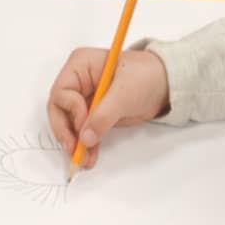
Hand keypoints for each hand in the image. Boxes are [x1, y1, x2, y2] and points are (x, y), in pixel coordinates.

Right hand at [47, 45, 169, 163]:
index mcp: (80, 65)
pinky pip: (84, 132)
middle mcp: (78, 81)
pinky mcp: (95, 114)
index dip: (70, 112)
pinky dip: (86, 145)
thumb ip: (103, 115)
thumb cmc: (146, 76)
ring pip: (70, 124)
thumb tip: (86, 138)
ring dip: (76, 143)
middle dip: (66, 132)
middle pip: (60, 110)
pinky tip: (90, 156)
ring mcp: (85, 99)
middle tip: (74, 150)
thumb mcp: (124, 93)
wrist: (165, 84)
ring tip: (85, 159)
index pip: (61, 93)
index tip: (83, 125)